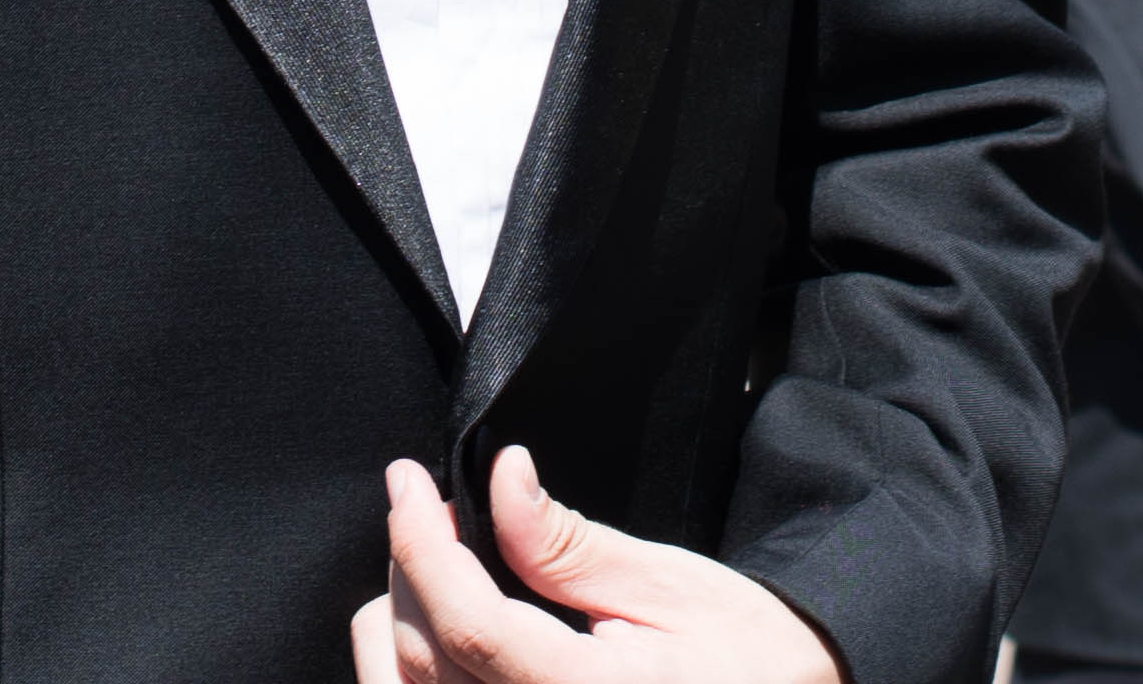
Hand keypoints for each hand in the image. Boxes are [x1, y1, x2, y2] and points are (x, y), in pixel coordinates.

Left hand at [355, 450, 846, 683]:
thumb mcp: (670, 585)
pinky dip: (411, 668)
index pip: (469, 626)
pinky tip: (433, 625)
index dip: (420, 543)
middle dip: (409, 566)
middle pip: (424, 658)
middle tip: (427, 505)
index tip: (407, 480)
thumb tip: (502, 478)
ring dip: (395, 621)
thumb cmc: (747, 655)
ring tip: (430, 563)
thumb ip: (570, 545)